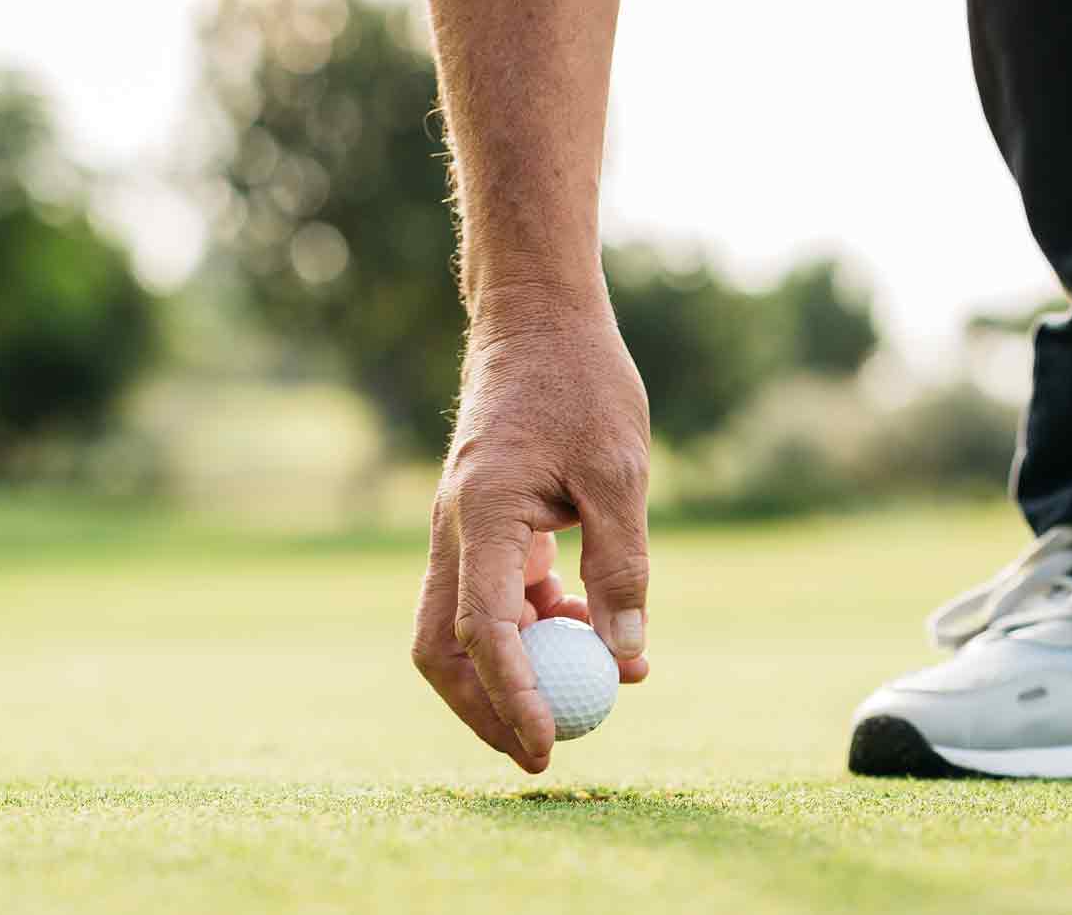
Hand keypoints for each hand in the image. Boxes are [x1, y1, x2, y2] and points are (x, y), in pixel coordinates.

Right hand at [412, 300, 652, 772]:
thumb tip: (627, 658)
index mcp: (482, 513)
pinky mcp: (485, 522)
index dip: (513, 699)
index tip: (547, 749)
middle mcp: (457, 529)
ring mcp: (465, 527)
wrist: (539, 318)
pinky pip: (495, 593)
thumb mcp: (620, 472)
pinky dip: (534, 624)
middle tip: (541, 753)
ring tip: (593, 687)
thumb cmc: (583, 382)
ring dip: (518, 668)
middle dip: (486, 709)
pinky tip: (590, 623)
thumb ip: (623, 564)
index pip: (484, 631)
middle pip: (445, 647)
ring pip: (467, 626)